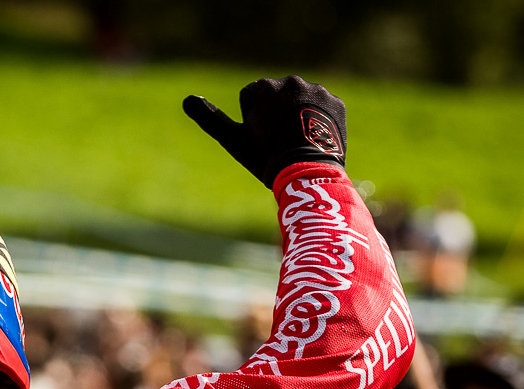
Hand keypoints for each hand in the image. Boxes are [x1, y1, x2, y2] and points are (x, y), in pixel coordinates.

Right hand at [183, 76, 345, 186]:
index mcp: (264, 86)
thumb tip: (187, 99)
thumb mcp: (234, 140)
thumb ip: (209, 118)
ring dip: (298, 118)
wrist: (308, 172)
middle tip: (281, 143)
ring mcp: (317, 90)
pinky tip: (317, 139)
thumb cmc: (267, 157)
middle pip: (278, 98)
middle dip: (277, 116)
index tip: (263, 140)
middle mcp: (292, 81)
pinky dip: (320, 122)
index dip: (254, 123)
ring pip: (301, 103)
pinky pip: (324, 109)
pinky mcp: (336, 103)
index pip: (252, 99)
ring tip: (300, 143)